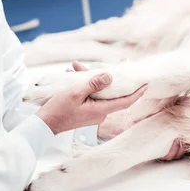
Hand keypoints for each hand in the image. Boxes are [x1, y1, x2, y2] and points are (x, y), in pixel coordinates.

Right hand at [67, 62, 188, 160]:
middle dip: (107, 77)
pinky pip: (89, 96)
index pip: (125, 101)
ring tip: (75, 67)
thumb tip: (110, 76)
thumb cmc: (58, 110)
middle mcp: (100, 113)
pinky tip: (71, 75)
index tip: (146, 84)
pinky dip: (83, 85)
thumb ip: (93, 84)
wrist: (43, 125)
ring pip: (98, 92)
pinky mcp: (85, 111)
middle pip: (111, 93)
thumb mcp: (75, 92)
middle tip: (111, 65)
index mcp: (101, 110)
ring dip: (89, 79)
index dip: (137, 93)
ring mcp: (92, 113)